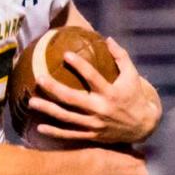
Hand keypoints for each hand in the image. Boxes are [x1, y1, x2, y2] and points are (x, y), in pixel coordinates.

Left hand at [28, 38, 160, 143]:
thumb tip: (107, 39)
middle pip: (73, 99)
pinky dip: (55, 132)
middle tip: (39, 79)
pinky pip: (70, 135)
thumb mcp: (133, 75)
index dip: (80, 66)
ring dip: (48, 110)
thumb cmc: (135, 96)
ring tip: (31, 101)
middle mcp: (101, 109)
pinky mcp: (92, 135)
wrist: (143, 126)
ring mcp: (94, 124)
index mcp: (110, 93)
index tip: (66, 54)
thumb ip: (121, 56)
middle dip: (54, 89)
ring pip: (67, 118)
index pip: (93, 77)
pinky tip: (40, 127)